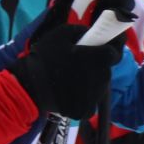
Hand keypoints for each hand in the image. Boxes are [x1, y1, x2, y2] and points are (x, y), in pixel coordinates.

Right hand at [10, 19, 125, 118]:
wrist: (28, 88)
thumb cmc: (44, 57)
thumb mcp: (61, 33)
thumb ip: (83, 31)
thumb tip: (94, 34)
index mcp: (98, 59)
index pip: (115, 52)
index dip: (111, 48)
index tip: (104, 47)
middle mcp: (101, 79)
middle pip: (105, 70)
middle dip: (96, 65)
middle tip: (78, 63)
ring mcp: (94, 97)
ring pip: (98, 86)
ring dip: (90, 81)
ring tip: (69, 78)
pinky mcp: (85, 112)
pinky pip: (90, 102)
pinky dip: (83, 98)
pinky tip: (68, 92)